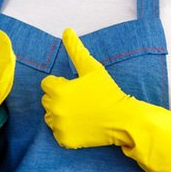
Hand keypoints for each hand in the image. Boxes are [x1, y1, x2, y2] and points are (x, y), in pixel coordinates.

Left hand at [41, 28, 170, 171]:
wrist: (123, 120)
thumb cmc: (107, 91)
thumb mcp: (92, 68)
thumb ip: (76, 49)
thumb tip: (66, 30)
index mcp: (57, 91)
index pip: (47, 84)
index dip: (63, 84)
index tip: (78, 87)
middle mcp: (54, 110)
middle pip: (47, 99)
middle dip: (60, 98)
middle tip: (81, 100)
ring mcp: (59, 127)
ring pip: (51, 116)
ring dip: (60, 113)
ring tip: (81, 111)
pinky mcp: (65, 141)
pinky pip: (58, 132)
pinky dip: (66, 129)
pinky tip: (81, 124)